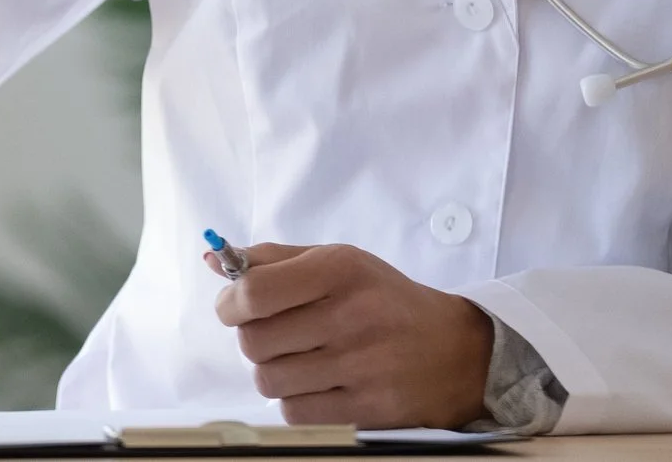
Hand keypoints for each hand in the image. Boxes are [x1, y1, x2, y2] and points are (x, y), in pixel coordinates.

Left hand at [212, 243, 493, 429]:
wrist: (458, 351)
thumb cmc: (384, 300)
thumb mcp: (338, 262)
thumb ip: (273, 260)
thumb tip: (213, 258)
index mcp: (339, 270)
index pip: (254, 292)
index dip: (230, 304)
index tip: (235, 308)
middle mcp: (350, 315)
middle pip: (254, 342)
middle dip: (253, 339)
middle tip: (275, 335)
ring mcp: (362, 366)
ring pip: (269, 381)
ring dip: (274, 372)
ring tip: (299, 360)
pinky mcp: (369, 408)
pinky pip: (295, 413)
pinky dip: (295, 401)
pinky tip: (318, 385)